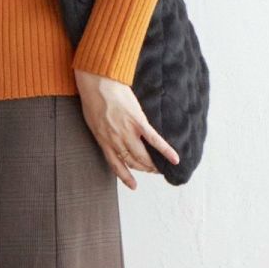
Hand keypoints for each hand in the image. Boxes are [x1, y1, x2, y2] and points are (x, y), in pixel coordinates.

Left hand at [74, 70, 179, 189]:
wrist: (98, 82)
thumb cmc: (93, 99)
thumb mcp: (93, 121)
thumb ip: (103, 132)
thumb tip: (109, 137)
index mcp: (103, 140)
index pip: (116, 164)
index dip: (125, 176)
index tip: (134, 185)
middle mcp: (115, 140)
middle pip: (132, 161)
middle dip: (143, 168)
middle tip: (152, 170)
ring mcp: (127, 132)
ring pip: (143, 156)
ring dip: (153, 164)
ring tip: (160, 167)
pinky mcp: (138, 122)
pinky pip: (154, 140)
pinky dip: (166, 151)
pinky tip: (175, 159)